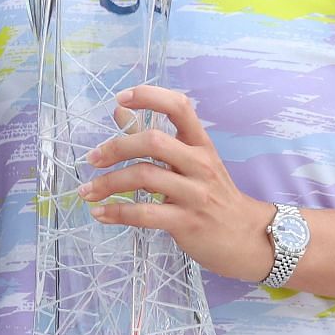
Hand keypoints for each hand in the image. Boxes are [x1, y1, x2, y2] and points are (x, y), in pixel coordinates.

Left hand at [78, 85, 277, 283]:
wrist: (247, 238)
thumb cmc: (214, 196)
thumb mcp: (191, 162)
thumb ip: (155, 137)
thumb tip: (119, 112)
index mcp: (201, 145)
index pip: (180, 107)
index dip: (149, 96)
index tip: (120, 98)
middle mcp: (200, 164)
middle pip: (154, 141)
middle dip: (116, 147)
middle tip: (93, 158)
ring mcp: (195, 194)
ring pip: (144, 177)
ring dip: (107, 183)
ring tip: (87, 191)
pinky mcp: (187, 222)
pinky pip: (144, 214)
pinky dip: (116, 213)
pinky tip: (100, 213)